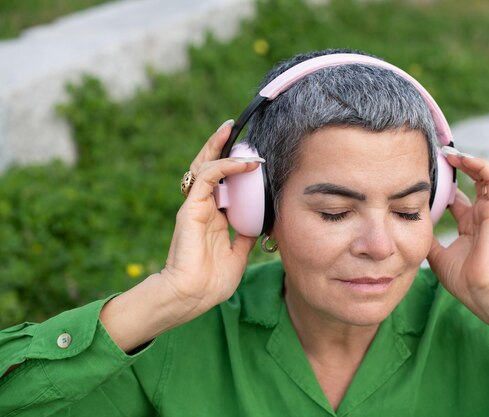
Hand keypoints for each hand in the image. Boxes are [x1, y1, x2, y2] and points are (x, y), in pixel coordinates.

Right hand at [160, 120, 261, 321]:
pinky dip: (226, 167)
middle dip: (220, 148)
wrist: (191, 296)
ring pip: (205, 167)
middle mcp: (203, 209)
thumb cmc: (210, 283)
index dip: (234, 169)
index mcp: (213, 219)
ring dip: (218, 147)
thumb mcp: (237, 256)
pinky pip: (208, 178)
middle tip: (233, 130)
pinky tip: (245, 163)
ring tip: (230, 130)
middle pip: (210, 169)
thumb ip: (244, 237)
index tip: (251, 158)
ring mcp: (196, 207)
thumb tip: (259, 225)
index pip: (223, 185)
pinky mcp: (191, 208)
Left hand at [427, 147, 488, 343]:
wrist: (480, 290)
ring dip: (467, 161)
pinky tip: (461, 158)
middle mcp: (480, 216)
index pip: (457, 199)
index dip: (444, 186)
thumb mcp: (436, 254)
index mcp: (468, 226)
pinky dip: (479, 165)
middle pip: (470, 183)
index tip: (427, 175)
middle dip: (454, 168)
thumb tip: (410, 226)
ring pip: (483, 176)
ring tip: (448, 152)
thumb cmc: (462, 278)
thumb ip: (427, 238)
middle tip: (437, 156)